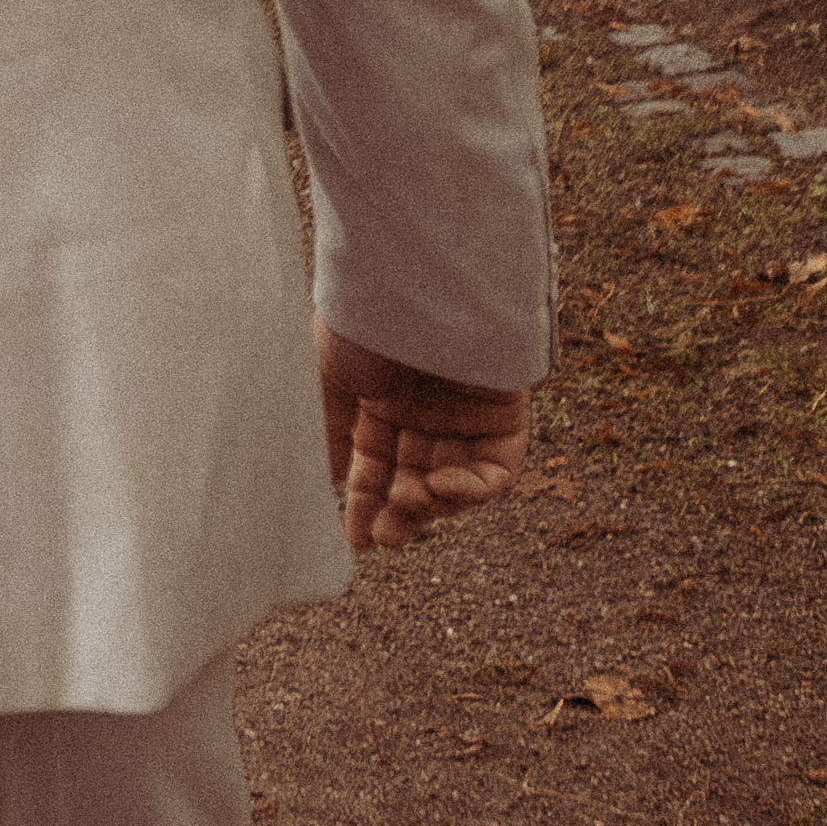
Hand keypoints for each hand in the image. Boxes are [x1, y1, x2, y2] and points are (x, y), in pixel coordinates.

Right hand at [317, 318, 532, 552]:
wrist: (413, 286)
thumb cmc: (362, 324)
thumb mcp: (329, 380)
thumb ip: (326, 433)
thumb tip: (322, 483)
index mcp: (381, 401)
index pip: (377, 466)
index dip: (367, 503)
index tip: (356, 539)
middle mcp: (425, 410)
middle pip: (417, 479)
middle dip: (403, 513)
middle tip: (386, 538)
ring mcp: (466, 413)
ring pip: (456, 480)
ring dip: (435, 503)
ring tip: (410, 502)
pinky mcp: (504, 413)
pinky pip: (498, 468)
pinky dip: (475, 488)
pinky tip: (442, 485)